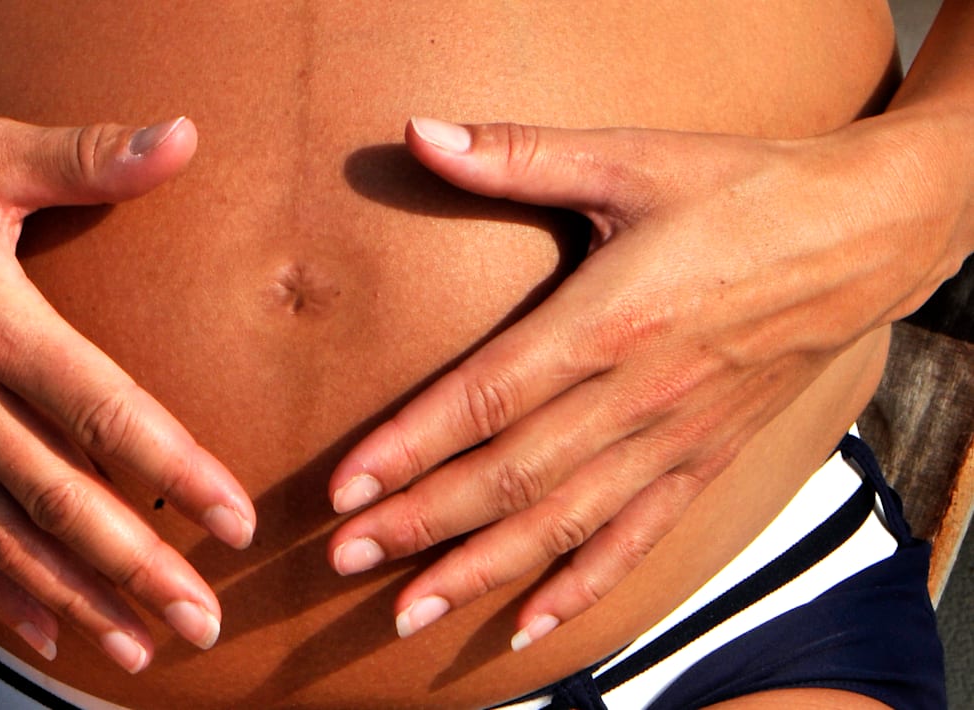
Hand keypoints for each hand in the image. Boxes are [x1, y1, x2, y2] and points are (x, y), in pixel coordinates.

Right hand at [0, 84, 254, 672]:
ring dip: (72, 597)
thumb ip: (86, 158)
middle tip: (203, 620)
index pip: (103, 411)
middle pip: (58, 499)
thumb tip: (179, 138)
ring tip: (138, 646)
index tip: (235, 519)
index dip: (177, 468)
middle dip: (137, 568)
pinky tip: (35, 632)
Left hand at [326, 114, 958, 648]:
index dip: (409, 448)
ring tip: (407, 616)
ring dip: (479, 573)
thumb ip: (518, 154)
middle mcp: (636, 397)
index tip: (344, 489)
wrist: (865, 237)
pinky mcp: (703, 463)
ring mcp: (672, 441)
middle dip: (420, 524)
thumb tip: (419, 132)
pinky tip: (526, 626)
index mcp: (608, 322)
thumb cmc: (740, 192)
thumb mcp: (630, 157)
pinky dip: (580, 587)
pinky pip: (636, 541)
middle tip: (342, 561)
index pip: (487, 398)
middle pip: (511, 477)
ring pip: (563, 524)